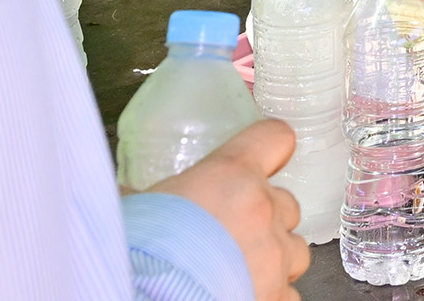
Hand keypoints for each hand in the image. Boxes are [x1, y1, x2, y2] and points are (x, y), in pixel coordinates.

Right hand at [152, 119, 308, 300]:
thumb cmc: (139, 254)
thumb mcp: (136, 209)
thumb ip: (150, 197)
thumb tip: (128, 196)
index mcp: (232, 176)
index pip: (275, 138)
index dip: (271, 146)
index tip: (268, 154)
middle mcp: (263, 212)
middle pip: (286, 202)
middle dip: (265, 216)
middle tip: (231, 230)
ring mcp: (276, 257)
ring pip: (295, 249)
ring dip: (274, 257)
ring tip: (239, 269)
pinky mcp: (278, 296)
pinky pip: (288, 292)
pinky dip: (272, 294)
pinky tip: (243, 293)